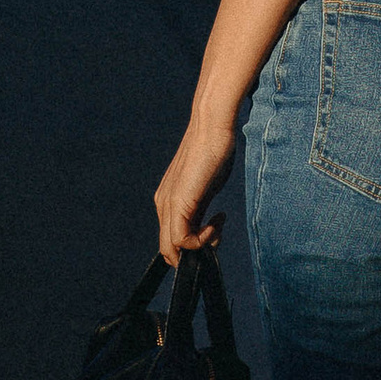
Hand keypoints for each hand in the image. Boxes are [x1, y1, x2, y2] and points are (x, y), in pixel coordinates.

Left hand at [154, 102, 239, 265]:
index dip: (194, 246)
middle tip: (217, 232)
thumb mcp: (206, 190)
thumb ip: (201, 210)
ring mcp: (168, 204)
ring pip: (172, 248)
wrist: (211, 127)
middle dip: (196, 251)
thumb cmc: (213, 153)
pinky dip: (202, 240)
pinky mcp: (178, 202)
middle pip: (169, 249)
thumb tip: (207, 230)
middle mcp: (163, 204)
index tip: (216, 230)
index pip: (172, 240)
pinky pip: (181, 239)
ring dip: (201, 246)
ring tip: (218, 226)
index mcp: (168, 202)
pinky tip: (217, 220)